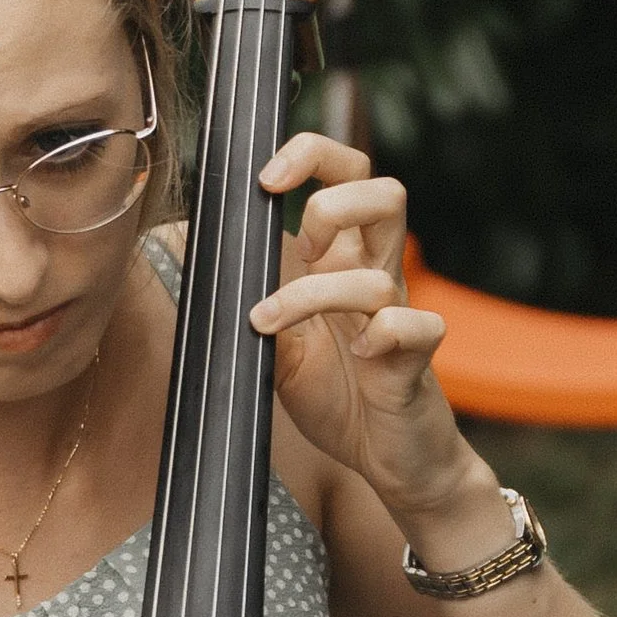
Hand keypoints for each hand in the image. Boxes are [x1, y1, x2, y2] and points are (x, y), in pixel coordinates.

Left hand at [250, 136, 496, 537]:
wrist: (388, 459)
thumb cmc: (339, 396)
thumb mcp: (279, 348)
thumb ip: (256, 305)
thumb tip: (200, 268)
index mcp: (345, 262)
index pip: (347, 175)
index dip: (312, 157)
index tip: (266, 179)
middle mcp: (377, 276)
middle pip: (387, 193)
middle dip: (334, 206)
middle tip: (300, 247)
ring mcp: (400, 316)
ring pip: (380, 271)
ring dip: (315, 293)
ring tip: (270, 323)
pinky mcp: (417, 361)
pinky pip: (415, 326)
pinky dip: (383, 333)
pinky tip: (357, 353)